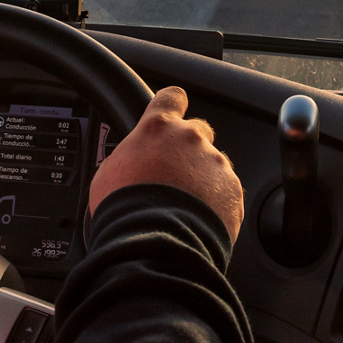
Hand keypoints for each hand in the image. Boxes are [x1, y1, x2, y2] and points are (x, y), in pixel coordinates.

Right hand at [89, 86, 244, 244]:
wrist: (153, 245)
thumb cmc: (125, 211)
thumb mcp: (111, 172)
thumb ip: (132, 155)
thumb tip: (136, 160)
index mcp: (157, 128)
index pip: (171, 97)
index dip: (172, 105)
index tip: (172, 111)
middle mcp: (190, 138)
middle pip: (197, 131)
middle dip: (188, 150)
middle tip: (173, 177)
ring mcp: (214, 163)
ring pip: (212, 164)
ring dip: (202, 180)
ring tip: (184, 208)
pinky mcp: (232, 189)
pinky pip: (225, 192)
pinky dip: (216, 204)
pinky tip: (197, 222)